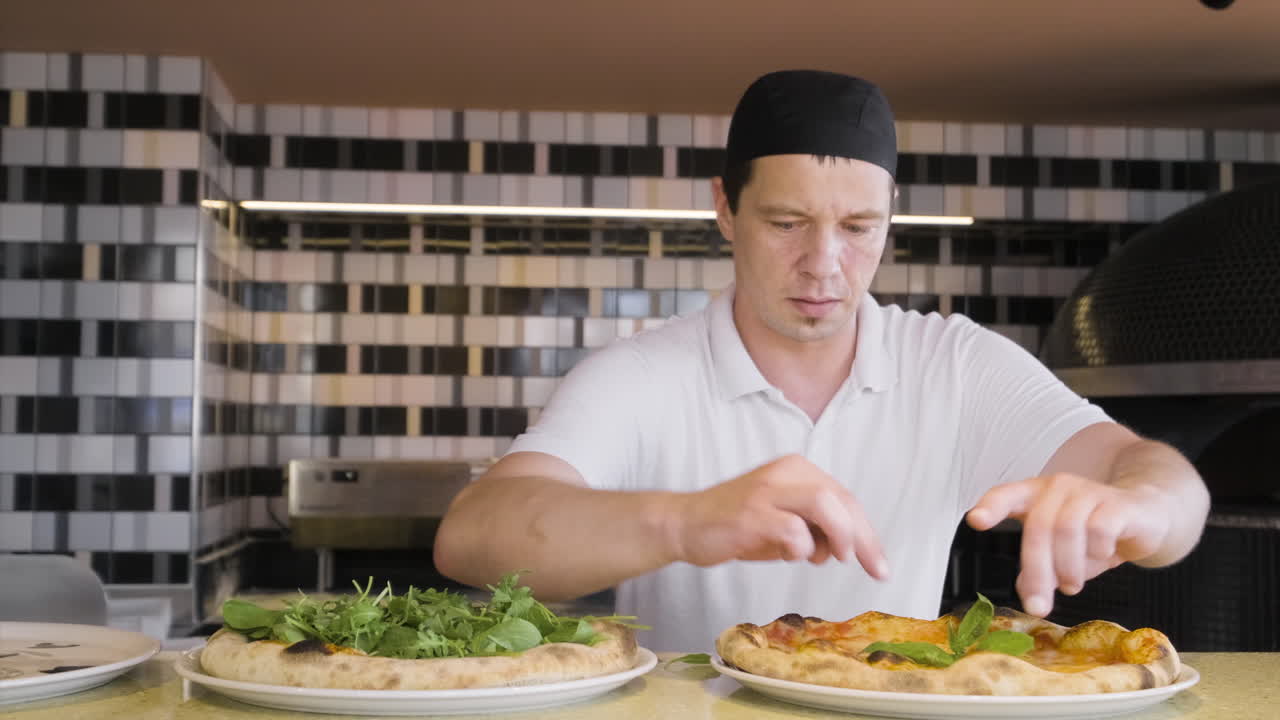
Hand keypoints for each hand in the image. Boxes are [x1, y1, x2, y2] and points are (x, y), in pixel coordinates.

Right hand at [668, 454, 888, 578]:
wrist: (686, 524)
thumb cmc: (739, 526)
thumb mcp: (786, 522)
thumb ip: (817, 527)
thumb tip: (849, 546)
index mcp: (798, 470)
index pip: (846, 498)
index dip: (867, 533)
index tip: (879, 564)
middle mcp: (786, 472)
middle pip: (842, 499)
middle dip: (863, 539)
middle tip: (873, 569)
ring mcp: (767, 491)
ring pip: (824, 503)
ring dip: (839, 535)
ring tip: (833, 557)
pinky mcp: (751, 513)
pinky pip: (792, 528)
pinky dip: (801, 547)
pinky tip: (792, 555)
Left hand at [966, 473, 1171, 616]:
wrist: (1146, 516)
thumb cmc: (1093, 532)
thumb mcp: (1061, 550)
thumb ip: (1040, 564)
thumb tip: (1026, 589)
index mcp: (1035, 495)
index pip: (1006, 494)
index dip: (991, 506)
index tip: (976, 521)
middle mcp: (1058, 487)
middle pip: (1039, 527)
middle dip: (1036, 571)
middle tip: (1038, 606)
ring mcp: (1088, 492)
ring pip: (1068, 529)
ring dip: (1068, 566)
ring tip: (1071, 585)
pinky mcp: (1117, 503)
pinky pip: (1100, 529)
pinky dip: (1096, 552)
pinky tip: (1102, 558)